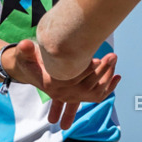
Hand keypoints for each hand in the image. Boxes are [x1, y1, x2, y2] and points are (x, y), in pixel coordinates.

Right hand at [5, 40, 120, 128]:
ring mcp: (72, 96)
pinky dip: (108, 87)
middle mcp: (62, 94)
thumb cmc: (29, 61)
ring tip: (113, 58)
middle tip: (112, 56)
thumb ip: (25, 50)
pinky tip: (117, 76)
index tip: (97, 60)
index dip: (85, 70)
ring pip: (95, 90)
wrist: (31, 71)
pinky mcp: (78, 94)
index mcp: (51, 84)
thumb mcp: (24, 55)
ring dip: (107, 76)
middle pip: (87, 85)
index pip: (72, 79)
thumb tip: (25, 44)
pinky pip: (97, 95)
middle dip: (102, 70)